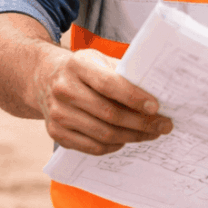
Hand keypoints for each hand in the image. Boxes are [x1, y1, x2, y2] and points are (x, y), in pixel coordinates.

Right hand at [35, 48, 171, 154]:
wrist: (44, 78)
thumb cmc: (83, 69)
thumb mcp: (100, 59)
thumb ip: (123, 73)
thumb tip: (157, 90)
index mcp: (78, 65)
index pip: (109, 84)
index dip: (134, 97)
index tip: (156, 107)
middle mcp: (64, 90)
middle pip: (109, 114)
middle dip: (142, 123)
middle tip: (163, 126)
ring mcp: (58, 114)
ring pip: (103, 134)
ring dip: (133, 137)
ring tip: (151, 134)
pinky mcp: (56, 133)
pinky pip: (92, 147)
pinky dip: (114, 146)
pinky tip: (127, 139)